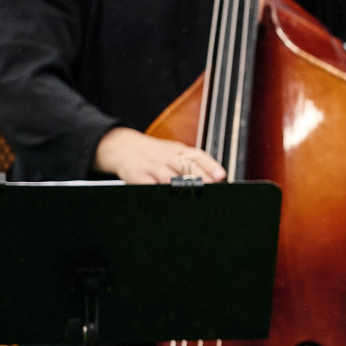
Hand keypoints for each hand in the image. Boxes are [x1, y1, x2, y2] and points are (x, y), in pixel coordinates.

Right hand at [94, 127, 225, 184]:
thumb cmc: (155, 152)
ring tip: (193, 195)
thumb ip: (192, 162)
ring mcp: (153, 167)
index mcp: (178, 150)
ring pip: (169, 178)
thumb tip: (216, 177)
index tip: (221, 176)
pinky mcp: (139, 177)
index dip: (210, 166)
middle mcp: (167, 157)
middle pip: (186, 167)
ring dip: (181, 187)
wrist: (123, 147)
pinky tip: (170, 198)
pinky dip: (160, 192)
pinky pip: (151, 186)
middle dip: (199, 179)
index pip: (197, 156)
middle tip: (211, 187)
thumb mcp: (174, 151)